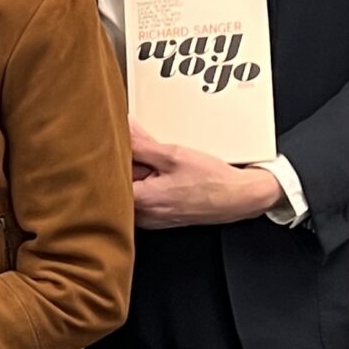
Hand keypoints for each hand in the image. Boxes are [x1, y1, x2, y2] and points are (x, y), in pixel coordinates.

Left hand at [127, 122, 287, 229]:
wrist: (238, 198)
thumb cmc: (211, 182)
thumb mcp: (174, 155)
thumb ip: (141, 144)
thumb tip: (122, 129)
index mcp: (140, 201)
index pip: (110, 177)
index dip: (111, 158)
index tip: (117, 144)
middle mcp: (141, 215)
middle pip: (119, 184)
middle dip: (126, 164)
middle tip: (144, 152)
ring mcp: (150, 219)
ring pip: (133, 190)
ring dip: (139, 174)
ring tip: (158, 164)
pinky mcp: (159, 218)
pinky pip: (145, 197)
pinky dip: (149, 184)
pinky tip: (164, 175)